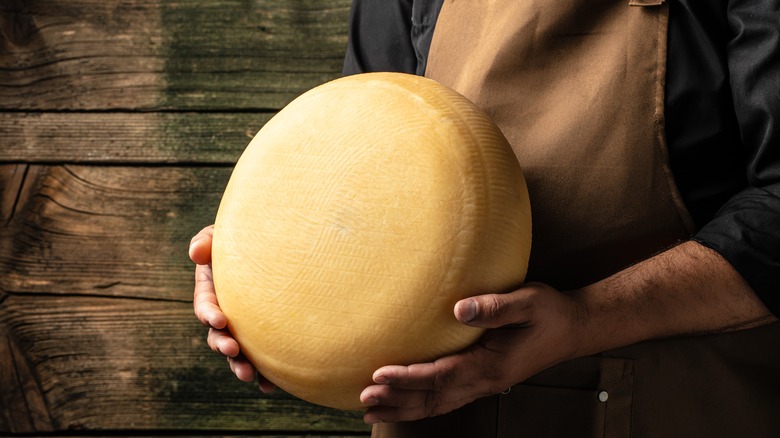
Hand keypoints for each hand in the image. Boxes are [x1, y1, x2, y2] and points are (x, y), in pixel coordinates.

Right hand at [190, 225, 275, 391]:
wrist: (278, 246)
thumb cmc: (245, 237)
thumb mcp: (223, 233)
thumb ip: (207, 240)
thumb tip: (196, 253)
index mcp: (213, 291)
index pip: (206, 305)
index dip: (209, 313)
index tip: (219, 319)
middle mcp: (226, 313)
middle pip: (218, 334)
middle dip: (223, 345)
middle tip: (233, 350)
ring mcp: (245, 328)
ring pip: (237, 352)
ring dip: (239, 365)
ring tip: (248, 375)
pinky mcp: (265, 337)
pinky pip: (263, 359)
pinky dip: (265, 374)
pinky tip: (271, 385)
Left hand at [359, 283, 587, 422]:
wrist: (574, 328)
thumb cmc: (549, 313)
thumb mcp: (528, 302)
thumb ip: (495, 307)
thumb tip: (458, 310)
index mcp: (491, 366)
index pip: (441, 377)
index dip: (409, 378)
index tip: (379, 374)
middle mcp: (484, 381)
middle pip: (433, 399)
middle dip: (397, 399)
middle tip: (364, 398)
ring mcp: (483, 384)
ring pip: (437, 405)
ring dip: (404, 407)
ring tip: (371, 410)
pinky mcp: (482, 380)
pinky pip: (446, 399)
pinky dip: (421, 405)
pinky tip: (404, 404)